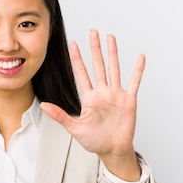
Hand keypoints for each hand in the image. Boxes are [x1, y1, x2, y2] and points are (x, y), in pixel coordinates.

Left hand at [41, 30, 143, 180]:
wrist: (113, 150)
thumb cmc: (94, 141)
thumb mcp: (74, 128)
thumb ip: (60, 115)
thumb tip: (43, 105)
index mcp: (89, 98)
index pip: (81, 73)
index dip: (77, 59)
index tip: (72, 44)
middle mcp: (102, 93)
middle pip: (97, 65)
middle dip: (95, 49)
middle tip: (92, 32)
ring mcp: (116, 95)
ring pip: (114, 68)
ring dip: (112, 53)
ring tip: (110, 37)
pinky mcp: (129, 100)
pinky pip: (134, 82)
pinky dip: (138, 70)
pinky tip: (140, 57)